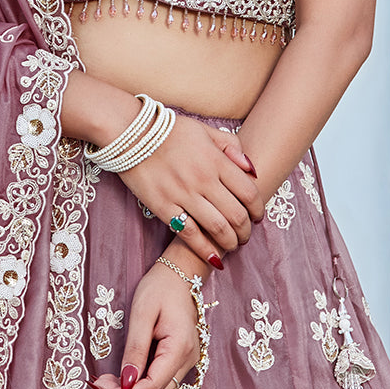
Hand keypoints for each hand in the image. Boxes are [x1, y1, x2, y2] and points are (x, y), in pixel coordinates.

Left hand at [90, 259, 201, 388]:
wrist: (178, 276)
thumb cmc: (159, 289)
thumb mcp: (141, 314)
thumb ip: (135, 349)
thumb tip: (126, 382)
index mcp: (180, 348)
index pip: (153, 385)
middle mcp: (188, 359)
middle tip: (99, 387)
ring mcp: (187, 361)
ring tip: (106, 381)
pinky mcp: (180, 359)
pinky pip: (160, 381)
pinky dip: (140, 384)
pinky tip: (122, 377)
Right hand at [117, 116, 261, 266]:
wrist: (131, 133)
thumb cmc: (169, 130)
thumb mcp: (205, 130)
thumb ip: (232, 146)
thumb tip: (252, 168)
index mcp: (216, 160)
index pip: (249, 192)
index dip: (258, 209)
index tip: (258, 217)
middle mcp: (203, 179)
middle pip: (237, 214)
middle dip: (247, 230)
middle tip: (247, 235)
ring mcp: (183, 195)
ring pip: (217, 228)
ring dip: (230, 242)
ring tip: (232, 245)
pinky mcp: (163, 207)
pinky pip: (188, 234)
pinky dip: (204, 249)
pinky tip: (214, 258)